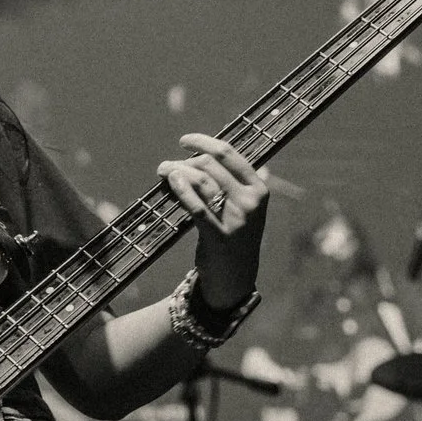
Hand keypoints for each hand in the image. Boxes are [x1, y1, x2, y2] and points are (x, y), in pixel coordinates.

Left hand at [157, 134, 269, 314]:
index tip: (184, 140)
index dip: (203, 142)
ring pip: (201, 180)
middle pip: (211, 165)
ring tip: (163, 171)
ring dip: (176, 171)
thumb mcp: (242, 208)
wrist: (235, 280)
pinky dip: (180, 189)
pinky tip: (170, 181)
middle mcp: (250, 202)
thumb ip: (230, 183)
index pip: (230, 154)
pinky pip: (196, 205)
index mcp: (259, 189)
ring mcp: (236, 219)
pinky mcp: (219, 236)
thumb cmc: (233, 238)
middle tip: (168, 165)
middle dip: (185, 160)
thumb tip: (196, 157)